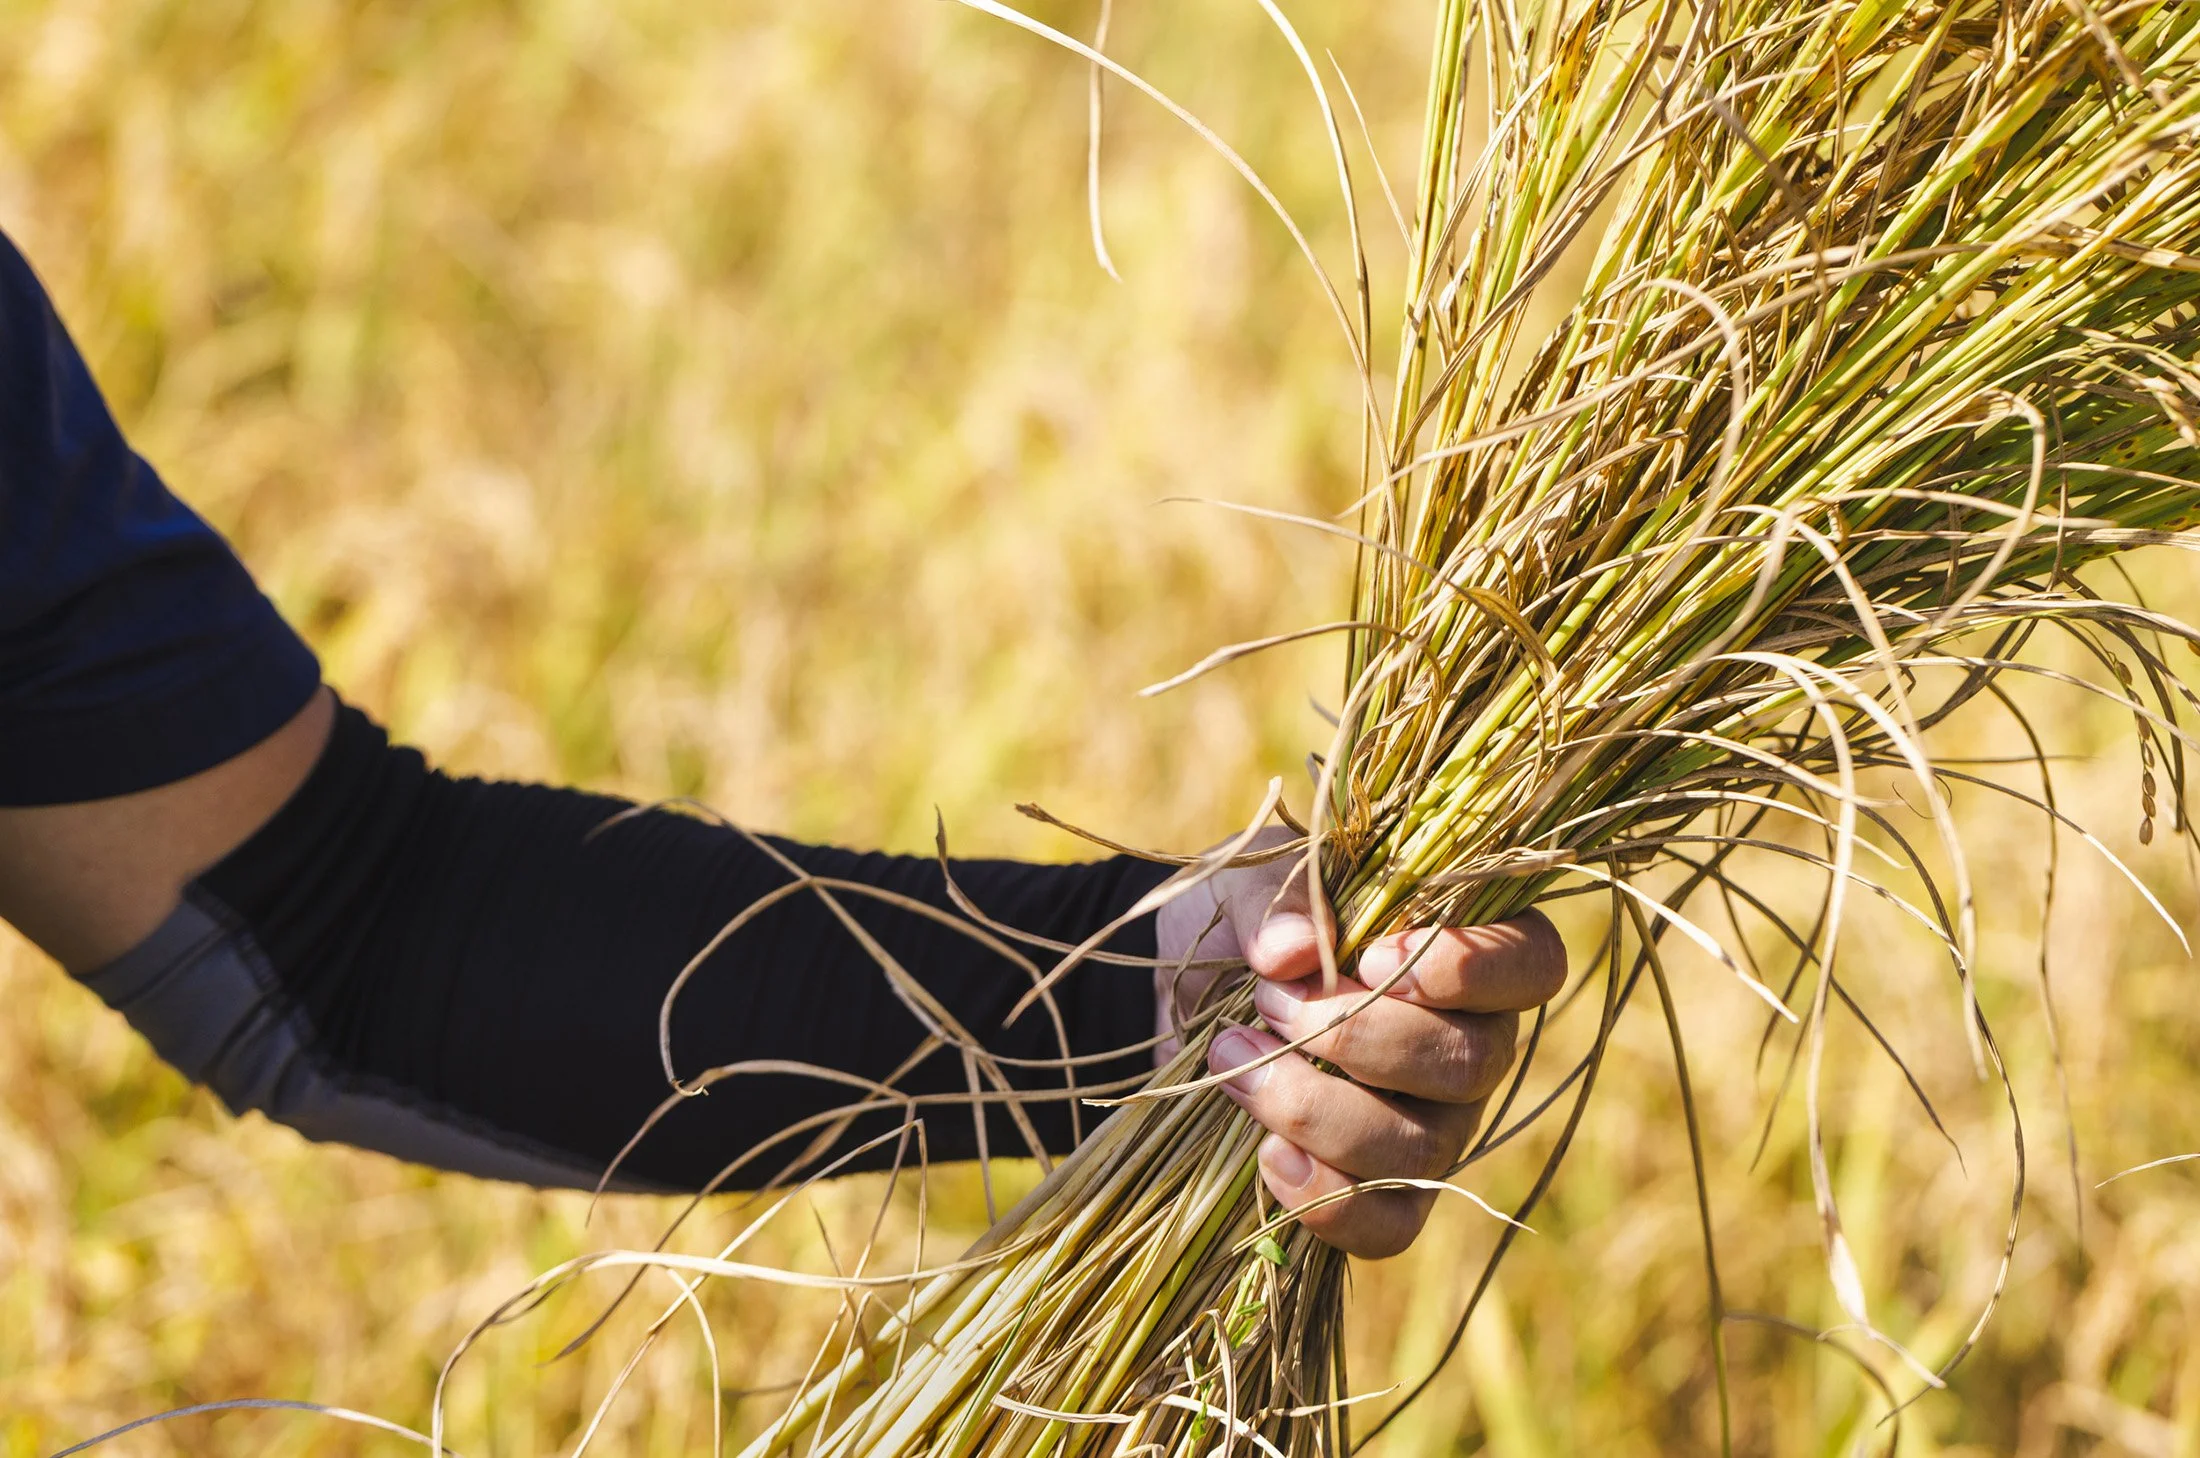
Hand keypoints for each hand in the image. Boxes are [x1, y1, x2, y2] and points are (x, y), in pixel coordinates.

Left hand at [1152, 828, 1566, 1259]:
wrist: (1188, 992)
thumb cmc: (1249, 924)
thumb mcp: (1253, 884)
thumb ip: (1280, 902)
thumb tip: (1292, 951)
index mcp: (1472, 950)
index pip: (1535, 964)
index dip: (1471, 968)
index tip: (1374, 953)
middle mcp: (1475, 1045)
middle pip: (1472, 1064)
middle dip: (1358, 1036)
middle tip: (1269, 1000)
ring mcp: (1438, 1127)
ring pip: (1424, 1150)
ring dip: (1318, 1109)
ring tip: (1235, 1057)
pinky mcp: (1384, 1193)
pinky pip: (1389, 1227)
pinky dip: (1326, 1201)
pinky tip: (1266, 1153)